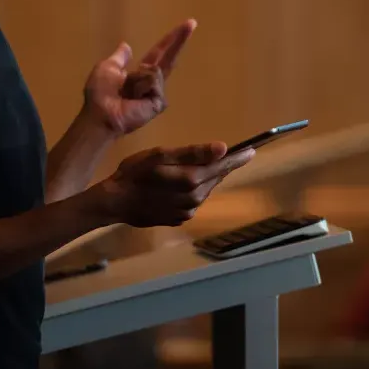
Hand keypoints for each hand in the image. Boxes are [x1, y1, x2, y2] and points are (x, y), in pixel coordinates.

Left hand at [83, 20, 195, 135]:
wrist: (101, 114)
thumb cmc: (100, 93)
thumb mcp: (107, 68)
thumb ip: (119, 58)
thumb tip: (127, 45)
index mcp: (139, 73)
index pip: (159, 53)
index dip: (170, 40)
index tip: (187, 26)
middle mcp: (151, 81)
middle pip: (169, 58)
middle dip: (179, 41)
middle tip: (192, 22)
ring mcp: (157, 92)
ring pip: (155, 71)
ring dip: (138, 78)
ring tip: (127, 93)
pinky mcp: (159, 102)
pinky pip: (154, 82)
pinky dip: (142, 86)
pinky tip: (135, 99)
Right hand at [97, 142, 254, 227]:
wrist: (115, 202)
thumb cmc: (135, 173)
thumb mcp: (161, 155)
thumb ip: (193, 153)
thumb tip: (223, 148)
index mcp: (192, 180)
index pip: (222, 166)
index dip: (237, 158)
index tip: (252, 151)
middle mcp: (195, 199)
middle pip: (214, 178)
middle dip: (218, 167)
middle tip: (219, 155)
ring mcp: (188, 212)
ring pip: (204, 190)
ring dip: (203, 179)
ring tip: (188, 170)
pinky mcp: (179, 219)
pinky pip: (193, 202)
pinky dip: (191, 192)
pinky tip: (176, 187)